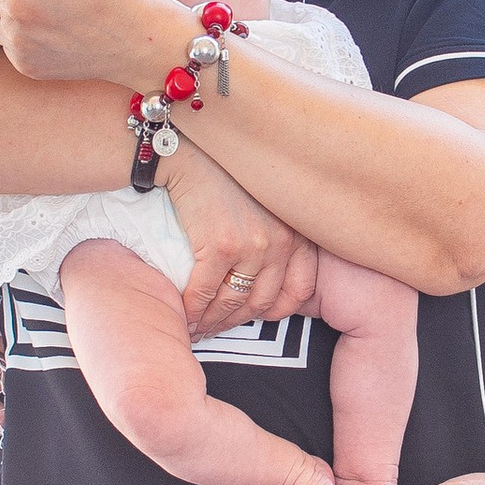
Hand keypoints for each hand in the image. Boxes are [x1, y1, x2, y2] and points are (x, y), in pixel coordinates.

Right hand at [164, 142, 319, 332]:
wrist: (191, 156)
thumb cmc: (224, 181)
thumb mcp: (265, 208)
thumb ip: (275, 239)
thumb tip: (263, 280)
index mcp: (295, 234)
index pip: (299, 291)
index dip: (275, 311)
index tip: (253, 316)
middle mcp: (280, 243)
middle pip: (263, 302)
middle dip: (238, 321)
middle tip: (218, 328)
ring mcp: (252, 246)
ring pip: (233, 303)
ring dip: (213, 322)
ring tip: (199, 328)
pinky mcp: (220, 247)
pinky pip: (206, 293)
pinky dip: (194, 311)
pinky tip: (186, 316)